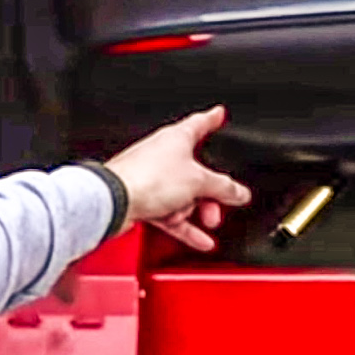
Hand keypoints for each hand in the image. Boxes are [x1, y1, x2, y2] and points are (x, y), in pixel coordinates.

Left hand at [103, 106, 252, 250]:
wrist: (115, 201)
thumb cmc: (147, 177)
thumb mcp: (199, 181)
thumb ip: (223, 187)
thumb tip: (239, 193)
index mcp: (176, 138)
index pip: (199, 124)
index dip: (212, 120)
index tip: (219, 114)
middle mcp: (162, 154)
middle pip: (196, 173)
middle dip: (210, 193)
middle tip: (219, 205)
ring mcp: (152, 178)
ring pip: (183, 196)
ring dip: (193, 212)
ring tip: (202, 221)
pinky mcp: (143, 200)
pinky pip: (170, 213)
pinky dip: (184, 227)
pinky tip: (199, 239)